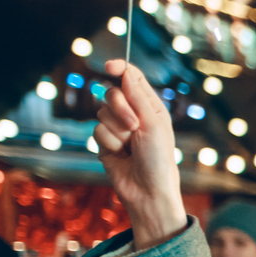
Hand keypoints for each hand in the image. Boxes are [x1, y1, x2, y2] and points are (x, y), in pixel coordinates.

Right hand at [94, 60, 186, 249]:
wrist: (147, 190)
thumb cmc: (159, 159)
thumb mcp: (153, 125)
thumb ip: (138, 98)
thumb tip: (126, 73)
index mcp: (151, 107)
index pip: (132, 80)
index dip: (121, 69)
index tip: (111, 66)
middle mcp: (134, 115)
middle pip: (112, 93)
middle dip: (120, 108)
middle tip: (135, 126)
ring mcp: (118, 128)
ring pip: (102, 113)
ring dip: (117, 130)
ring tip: (131, 147)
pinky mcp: (104, 142)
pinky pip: (97, 130)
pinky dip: (109, 142)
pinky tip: (120, 155)